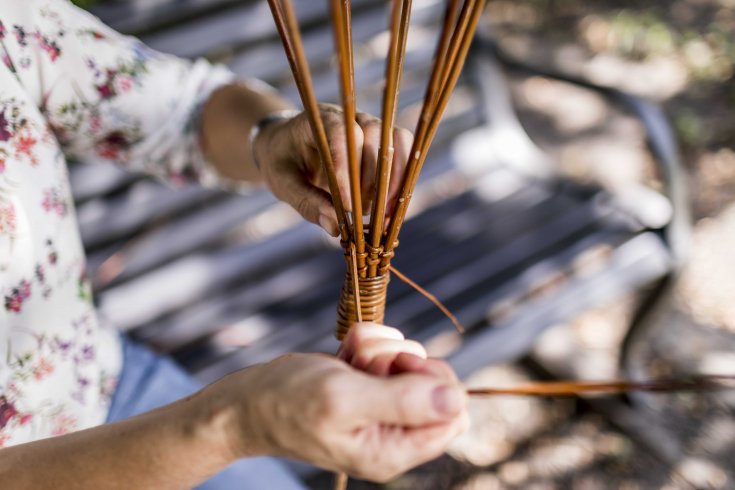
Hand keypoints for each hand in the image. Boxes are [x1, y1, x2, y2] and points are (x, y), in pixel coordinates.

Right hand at [205, 323, 466, 481]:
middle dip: (402, 360)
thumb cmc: (288, 404)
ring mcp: (380, 405)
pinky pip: (386, 349)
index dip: (436, 383)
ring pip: (409, 359)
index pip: (453, 414)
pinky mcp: (367, 382)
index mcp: (394, 449)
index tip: (402, 369)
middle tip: (368, 366)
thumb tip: (457, 399)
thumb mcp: (345, 400)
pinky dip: (366, 342)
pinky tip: (342, 356)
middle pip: (435, 382)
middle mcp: (392, 430)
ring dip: (379, 348)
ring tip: (347, 363)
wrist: (247, 399)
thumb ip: (403, 401)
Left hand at [253, 104, 412, 235]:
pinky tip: (392, 210)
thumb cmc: (282, 161)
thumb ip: (305, 201)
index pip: (341, 134)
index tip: (347, 205)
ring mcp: (370, 126)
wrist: (286, 145)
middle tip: (361, 214)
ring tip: (381, 216)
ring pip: (396, 141)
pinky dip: (403, 182)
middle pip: (373, 136)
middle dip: (371, 180)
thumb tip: (335, 226)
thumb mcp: (282, 182)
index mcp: (318, 119)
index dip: (348, 170)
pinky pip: (404, 153)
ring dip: (393, 181)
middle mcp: (349, 116)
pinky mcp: (383, 141)